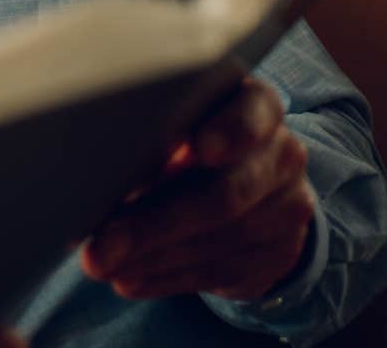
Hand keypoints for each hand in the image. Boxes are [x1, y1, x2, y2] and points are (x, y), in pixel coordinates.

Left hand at [81, 77, 315, 301]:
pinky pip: (219, 271)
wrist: (252, 191)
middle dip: (154, 223)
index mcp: (257, 107)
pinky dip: (165, 277)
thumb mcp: (178, 124)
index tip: (202, 149)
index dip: (232, 130)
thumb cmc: (189, 142)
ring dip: (150, 256)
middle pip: (224, 193)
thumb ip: (154, 135)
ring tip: (101, 264)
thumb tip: (99, 171)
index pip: (255, 111)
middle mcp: (282, 156)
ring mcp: (287, 209)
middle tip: (99, 245)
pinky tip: (128, 278)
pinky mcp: (278, 254)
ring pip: (217, 239)